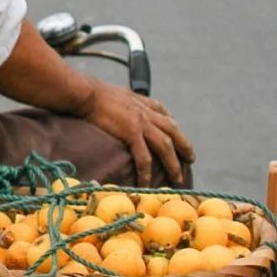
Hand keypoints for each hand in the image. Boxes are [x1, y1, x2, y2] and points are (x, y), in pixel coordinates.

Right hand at [79, 80, 194, 186]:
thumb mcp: (117, 93)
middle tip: (191, 160)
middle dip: (184, 146)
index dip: (174, 126)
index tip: (179, 136)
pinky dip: (147, 172)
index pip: (165, 115)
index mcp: (143, 102)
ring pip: (165, 146)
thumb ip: (125, 102)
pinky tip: (148, 183)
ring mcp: (141, 123)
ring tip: (178, 178)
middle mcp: (147, 112)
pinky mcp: (131, 133)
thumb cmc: (92, 93)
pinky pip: (144, 157)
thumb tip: (120, 107)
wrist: (85, 94)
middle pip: (173, 132)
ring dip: (173, 164)